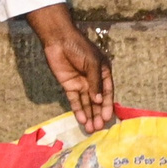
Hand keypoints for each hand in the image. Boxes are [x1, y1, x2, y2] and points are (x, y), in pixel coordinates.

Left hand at [28, 6, 114, 131]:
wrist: (59, 39)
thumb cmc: (79, 47)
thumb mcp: (92, 63)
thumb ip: (95, 82)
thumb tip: (98, 101)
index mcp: (103, 73)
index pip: (107, 93)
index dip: (107, 106)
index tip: (107, 118)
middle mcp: (94, 80)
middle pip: (96, 101)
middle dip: (98, 114)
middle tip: (98, 128)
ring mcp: (81, 83)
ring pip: (86, 103)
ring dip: (88, 115)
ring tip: (90, 128)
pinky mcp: (69, 85)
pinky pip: (74, 100)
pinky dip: (78, 110)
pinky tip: (81, 119)